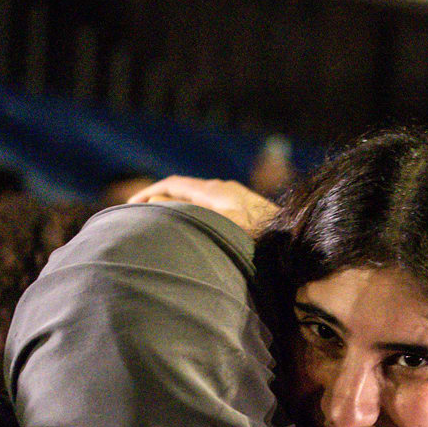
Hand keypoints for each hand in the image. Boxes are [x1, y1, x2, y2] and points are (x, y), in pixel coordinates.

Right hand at [130, 176, 277, 235]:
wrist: (298, 243)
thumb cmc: (259, 236)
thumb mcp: (218, 223)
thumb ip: (186, 210)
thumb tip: (157, 200)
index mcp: (215, 189)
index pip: (173, 184)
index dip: (149, 193)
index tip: (129, 208)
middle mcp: (225, 190)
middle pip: (184, 189)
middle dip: (160, 200)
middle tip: (141, 218)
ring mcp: (237, 200)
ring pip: (198, 200)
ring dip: (178, 209)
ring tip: (163, 227)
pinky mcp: (247, 212)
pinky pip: (211, 210)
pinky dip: (194, 217)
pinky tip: (195, 235)